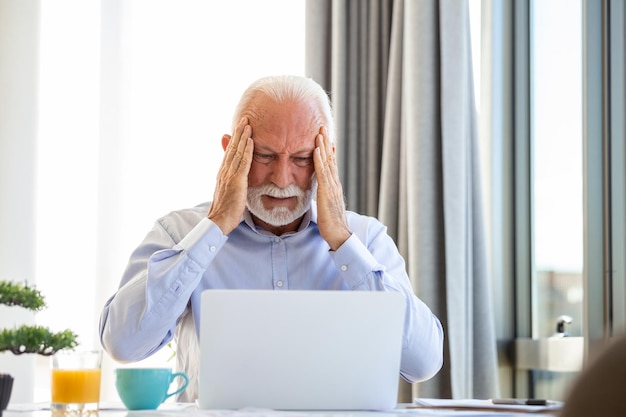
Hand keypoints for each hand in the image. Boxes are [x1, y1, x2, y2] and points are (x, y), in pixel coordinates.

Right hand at [207, 117, 253, 234]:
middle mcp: (224, 171)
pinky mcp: (236, 181)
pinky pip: (243, 162)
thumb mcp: (229, 192)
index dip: (235, 139)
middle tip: (244, 118)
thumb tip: (239, 177)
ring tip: (248, 124)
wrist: (219, 221)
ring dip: (243, 137)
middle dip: (238, 132)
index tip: (240, 127)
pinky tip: (250, 141)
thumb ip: (234, 182)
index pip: (229, 152)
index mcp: (223, 173)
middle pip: (232, 148)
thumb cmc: (226, 210)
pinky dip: (247, 150)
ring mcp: (229, 175)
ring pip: (237, 152)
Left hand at [313, 127, 351, 249]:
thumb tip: (318, 192)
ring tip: (319, 132)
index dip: (327, 150)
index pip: (330, 164)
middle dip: (326, 143)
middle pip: (330, 159)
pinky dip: (319, 160)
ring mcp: (332, 187)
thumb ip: (322, 197)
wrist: (338, 234)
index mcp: (333, 186)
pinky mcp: (327, 192)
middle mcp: (334, 183)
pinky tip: (315, 149)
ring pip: (327, 162)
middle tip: (323, 127)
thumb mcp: (325, 206)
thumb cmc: (330, 224)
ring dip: (323, 146)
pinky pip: (322, 173)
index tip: (324, 138)